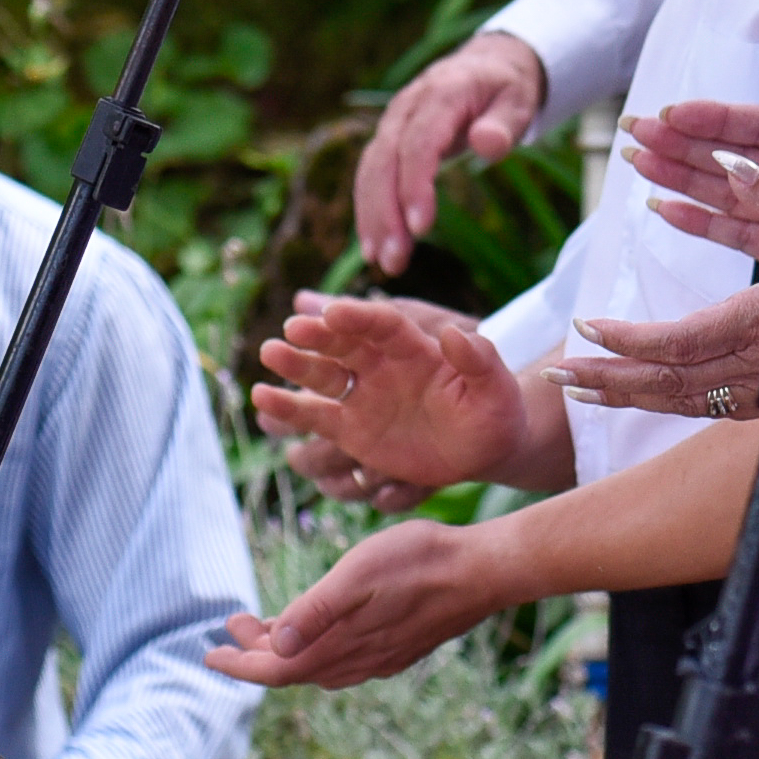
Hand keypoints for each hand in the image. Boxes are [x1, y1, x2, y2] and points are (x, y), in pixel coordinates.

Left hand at [204, 515, 528, 688]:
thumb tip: (274, 646)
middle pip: (293, 669)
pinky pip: (346, 662)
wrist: (487, 571)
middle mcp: (358, 661)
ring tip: (267, 625)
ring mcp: (382, 657)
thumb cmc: (421, 561)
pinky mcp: (401, 648)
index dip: (238, 664)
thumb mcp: (358, 574)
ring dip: (287, 651)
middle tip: (232, 624)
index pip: (274, 669)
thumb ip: (315, 612)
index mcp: (340, 644)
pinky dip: (318, 650)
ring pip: (319, 667)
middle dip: (256, 650)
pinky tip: (323, 632)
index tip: (208, 653)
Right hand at [251, 292, 538, 506]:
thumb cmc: (495, 412)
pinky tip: (261, 397)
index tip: (334, 311)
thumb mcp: (497, 388)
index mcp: (416, 349)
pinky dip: (288, 408)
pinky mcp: (351, 429)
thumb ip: (480, 360)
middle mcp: (383, 366)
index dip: (360, 316)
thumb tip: (458, 334)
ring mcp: (364, 395)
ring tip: (269, 353)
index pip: (383, 325)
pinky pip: (316, 416)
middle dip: (320, 335)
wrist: (484, 448)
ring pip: (323, 375)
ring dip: (296, 364)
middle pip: (345, 343)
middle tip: (292, 329)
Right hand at [353, 34, 548, 274]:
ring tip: (385, 263)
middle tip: (394, 260)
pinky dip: (370, 210)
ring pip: (371, 171)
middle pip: (385, 161)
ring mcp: (393, 123)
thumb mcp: (518, 101)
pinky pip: (371, 176)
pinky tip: (375, 246)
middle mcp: (407, 107)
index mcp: (441, 94)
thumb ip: (504, 124)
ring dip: (372, 218)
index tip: (420, 228)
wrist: (487, 65)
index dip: (415, 186)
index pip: (419, 143)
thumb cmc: (506, 88)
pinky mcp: (388, 139)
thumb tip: (487, 144)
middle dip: (385, 213)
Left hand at [553, 274, 758, 420]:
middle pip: (667, 381)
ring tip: (577, 388)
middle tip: (555, 372)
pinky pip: (703, 408)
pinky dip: (660, 402)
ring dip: (624, 396)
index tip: (589, 327)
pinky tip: (637, 394)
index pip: (681, 340)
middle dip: (606, 379)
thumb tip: (730, 161)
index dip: (629, 340)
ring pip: (680, 402)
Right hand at [613, 75, 758, 274]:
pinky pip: (736, 231)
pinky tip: (664, 209)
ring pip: (725, 188)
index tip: (676, 113)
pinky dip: (700, 221)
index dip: (717, 118)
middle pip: (731, 151)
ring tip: (634, 162)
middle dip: (681, 142)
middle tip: (633, 131)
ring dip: (679, 175)